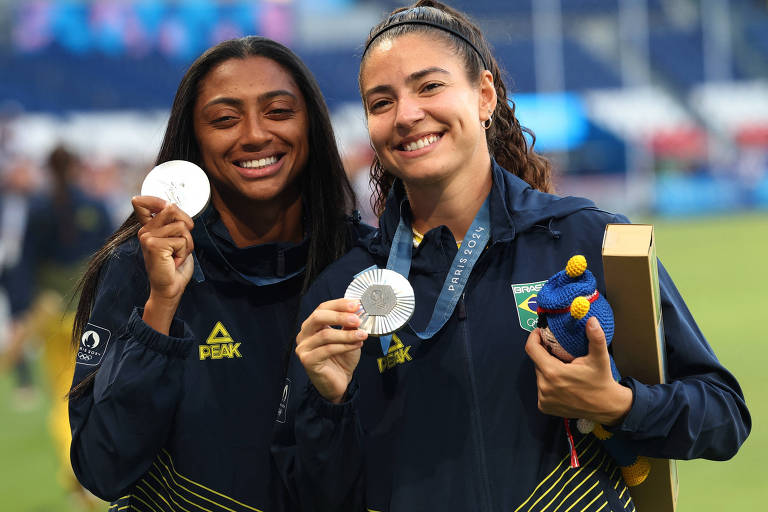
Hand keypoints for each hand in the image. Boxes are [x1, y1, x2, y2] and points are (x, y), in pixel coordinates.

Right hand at [132, 195, 194, 332]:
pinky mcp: (154, 245)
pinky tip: (174, 261)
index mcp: (148, 228)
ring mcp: (147, 237)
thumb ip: (174, 222)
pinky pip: (181, 240)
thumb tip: (171, 205)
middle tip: (180, 244)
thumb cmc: (174, 265)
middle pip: (173, 209)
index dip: (156, 200)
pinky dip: (184, 252)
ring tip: (177, 254)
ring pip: (181, 226)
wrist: (170, 288)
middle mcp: (144, 231)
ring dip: (187, 243)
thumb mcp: (176, 239)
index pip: (142, 203)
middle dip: (186, 226)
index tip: (166, 205)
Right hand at [295, 299, 367, 403]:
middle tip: (357, 319)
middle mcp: (304, 334)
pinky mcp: (307, 360)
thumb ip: (348, 324)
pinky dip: (345, 346)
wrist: (339, 382)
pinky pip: (327, 349)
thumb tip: (357, 310)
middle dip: (340, 316)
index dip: (339, 304)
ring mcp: (303, 347)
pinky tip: (357, 345)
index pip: (322, 308)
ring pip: (325, 335)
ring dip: (347, 334)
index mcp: (312, 325)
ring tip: (362, 335)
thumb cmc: (341, 358)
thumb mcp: (347, 336)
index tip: (356, 304)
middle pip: (318, 317)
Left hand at [525, 317, 632, 425]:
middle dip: (545, 354)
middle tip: (559, 351)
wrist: (606, 406)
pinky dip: (548, 383)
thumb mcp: (599, 358)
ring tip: (563, 368)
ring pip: (539, 375)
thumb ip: (595, 337)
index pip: (531, 349)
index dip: (534, 337)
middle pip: (537, 362)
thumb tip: (592, 320)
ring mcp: (543, 398)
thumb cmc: (601, 381)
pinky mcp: (544, 407)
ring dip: (547, 369)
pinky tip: (561, 383)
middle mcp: (544, 387)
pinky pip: (541, 389)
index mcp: (553, 372)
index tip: (540, 333)